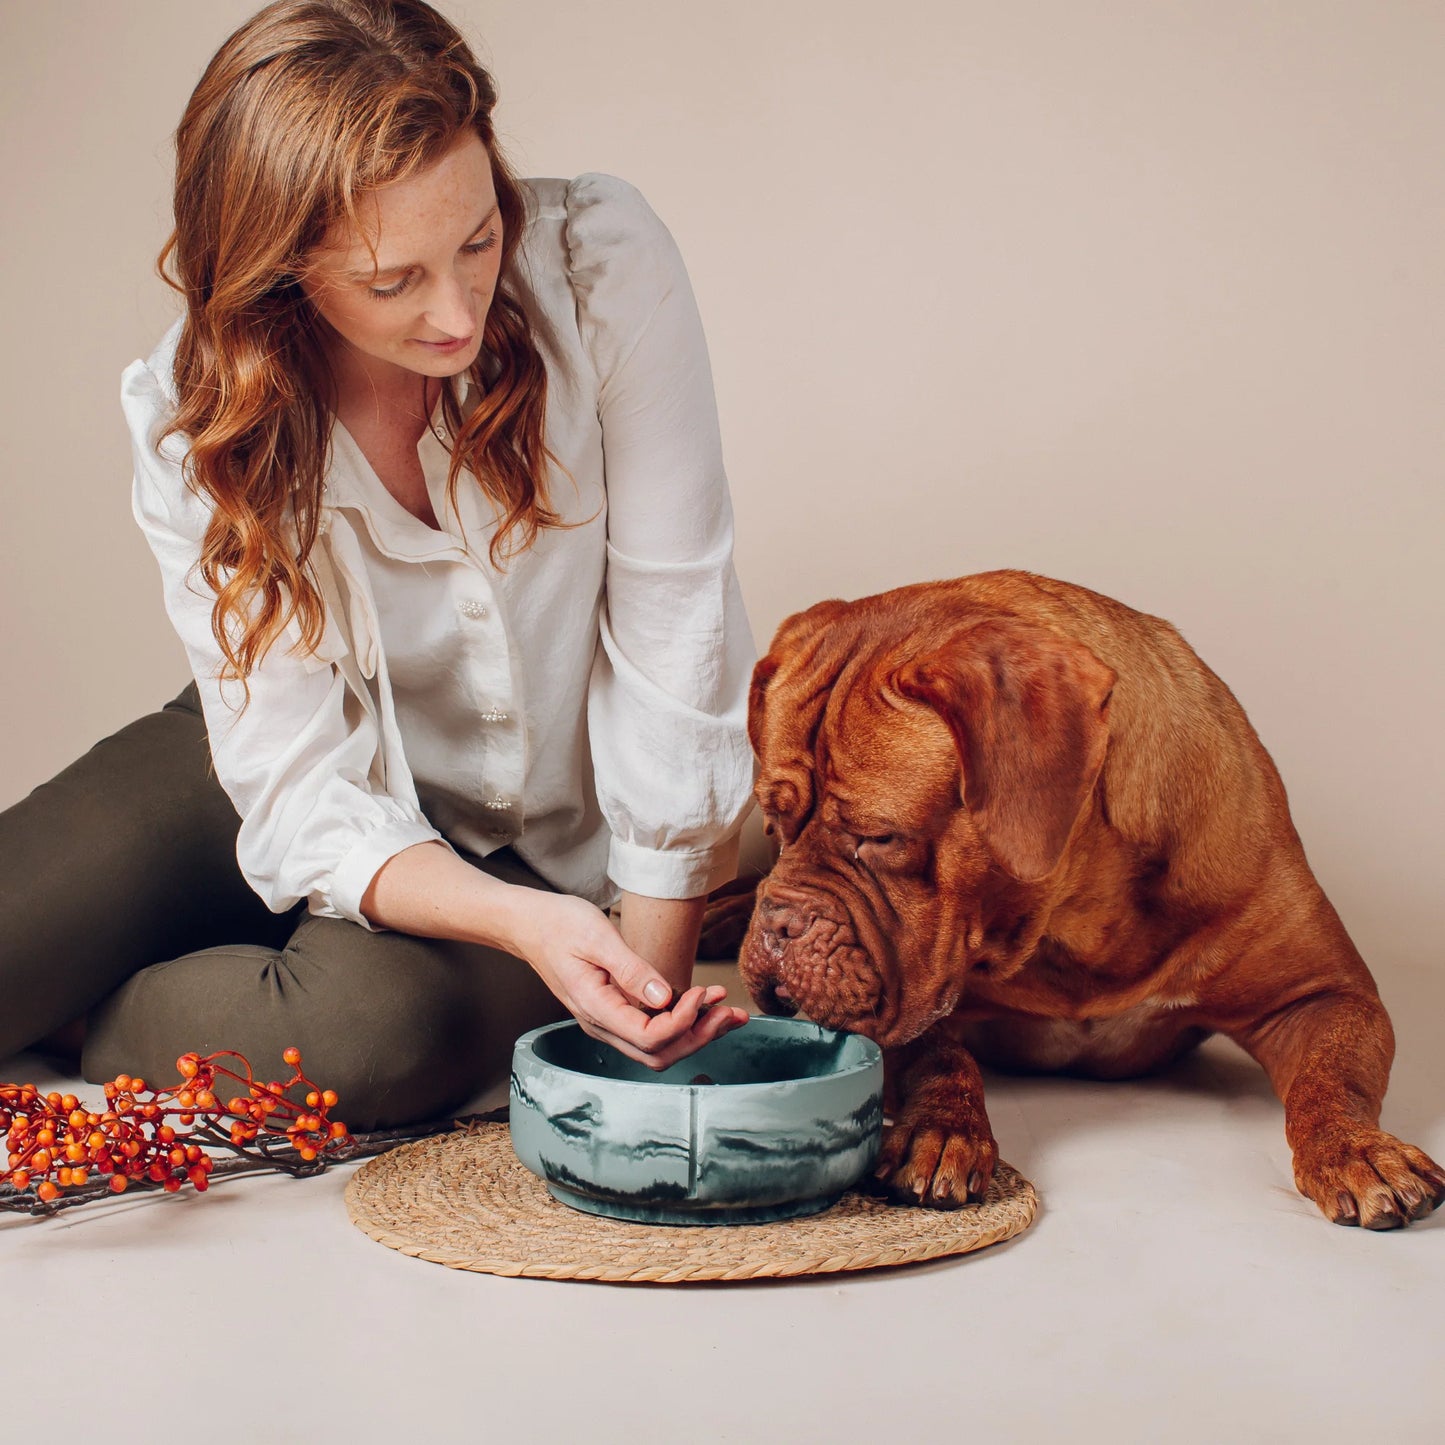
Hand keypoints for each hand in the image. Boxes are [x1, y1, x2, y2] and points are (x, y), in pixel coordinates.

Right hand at [512, 893, 747, 1069]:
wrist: (530, 925)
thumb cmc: (559, 925)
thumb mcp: (597, 938)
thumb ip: (631, 970)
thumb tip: (665, 998)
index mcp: (595, 1008)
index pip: (649, 1036)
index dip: (683, 1021)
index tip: (703, 992)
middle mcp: (602, 1024)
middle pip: (659, 1053)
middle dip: (700, 1036)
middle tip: (731, 1012)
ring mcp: (607, 1022)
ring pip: (658, 1048)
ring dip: (696, 1033)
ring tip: (728, 1011)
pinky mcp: (615, 1013)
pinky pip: (651, 1031)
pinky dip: (682, 1022)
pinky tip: (704, 1003)